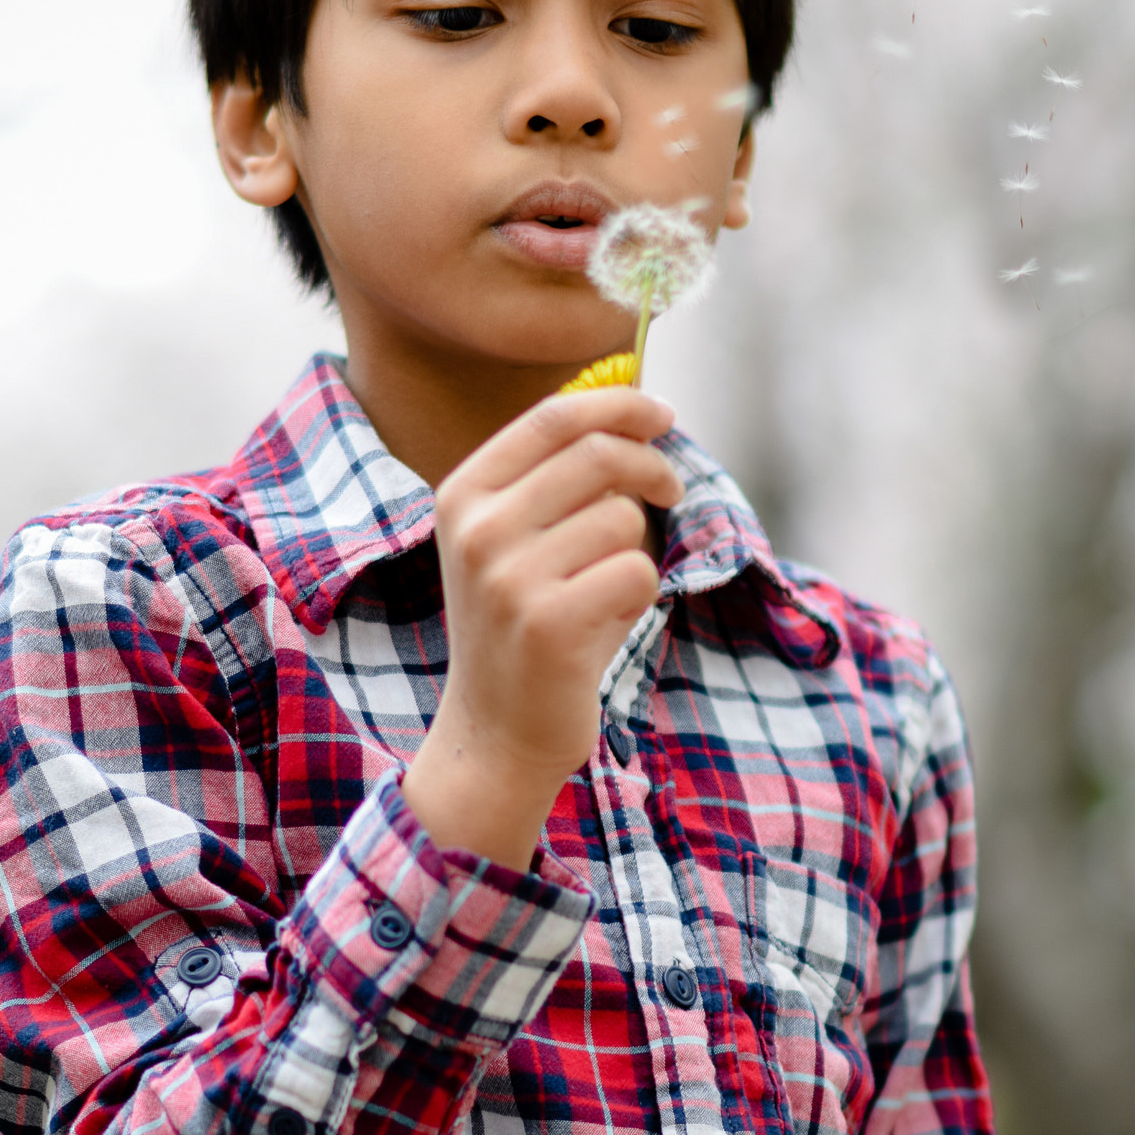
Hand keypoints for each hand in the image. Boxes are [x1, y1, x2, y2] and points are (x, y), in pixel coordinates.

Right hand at [401, 387, 683, 869]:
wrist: (494, 731)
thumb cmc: (522, 626)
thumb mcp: (513, 541)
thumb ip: (557, 478)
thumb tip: (633, 410)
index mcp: (463, 494)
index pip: (552, 416)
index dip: (619, 403)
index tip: (663, 414)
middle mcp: (478, 530)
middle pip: (598, 455)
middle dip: (653, 466)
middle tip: (672, 491)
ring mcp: (508, 578)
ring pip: (624, 519)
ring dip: (637, 550)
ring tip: (605, 589)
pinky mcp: (549, 625)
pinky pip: (637, 573)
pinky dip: (640, 595)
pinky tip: (606, 623)